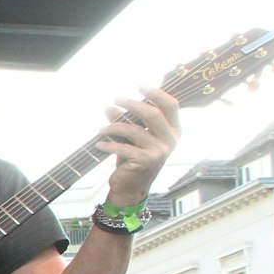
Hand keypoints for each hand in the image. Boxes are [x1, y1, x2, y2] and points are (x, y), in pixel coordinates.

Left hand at [98, 87, 180, 205]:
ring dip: (113, 126)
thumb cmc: (133, 159)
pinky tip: (99, 144)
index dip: (157, 94)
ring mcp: (159, 151)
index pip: (171, 106)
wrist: (131, 187)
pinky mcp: (145, 161)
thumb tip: (111, 107)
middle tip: (116, 100)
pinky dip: (109, 144)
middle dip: (132, 104)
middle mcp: (170, 140)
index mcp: (173, 131)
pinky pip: (123, 147)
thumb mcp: (131, 138)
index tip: (140, 86)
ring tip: (101, 129)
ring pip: (134, 130)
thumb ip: (124, 122)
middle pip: (153, 114)